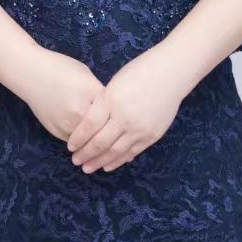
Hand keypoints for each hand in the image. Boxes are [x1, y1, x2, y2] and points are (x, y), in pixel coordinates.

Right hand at [16, 48, 107, 140]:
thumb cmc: (60, 69)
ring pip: (87, 140)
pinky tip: (83, 141)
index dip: (116, 122)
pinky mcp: (55, 130)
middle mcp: (80, 109)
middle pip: (101, 131)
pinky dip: (79, 143)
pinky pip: (73, 141)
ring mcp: (67, 122)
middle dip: (108, 139)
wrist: (31, 73)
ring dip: (94, 145)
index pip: (112, 113)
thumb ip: (99, 94)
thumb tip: (110, 111)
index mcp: (91, 92)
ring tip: (102, 147)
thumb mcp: (86, 76)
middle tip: (116, 144)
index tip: (120, 127)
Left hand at [65, 51, 187, 171]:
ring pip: (115, 151)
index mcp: (112, 100)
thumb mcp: (115, 84)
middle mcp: (125, 117)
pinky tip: (108, 165)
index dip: (78, 139)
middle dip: (85, 154)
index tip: (70, 146)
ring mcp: (140, 128)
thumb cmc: (140, 72)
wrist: (171, 73)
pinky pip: (132, 152)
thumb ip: (103, 104)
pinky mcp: (152, 135)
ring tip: (88, 168)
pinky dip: (119, 160)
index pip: (89, 126)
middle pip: (100, 142)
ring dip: (100, 162)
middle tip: (76, 161)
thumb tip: (90, 125)